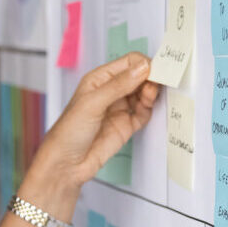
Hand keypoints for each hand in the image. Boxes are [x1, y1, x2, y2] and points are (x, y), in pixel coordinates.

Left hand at [28, 52, 159, 192]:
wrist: (67, 164)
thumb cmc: (68, 132)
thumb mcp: (92, 103)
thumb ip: (118, 86)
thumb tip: (141, 68)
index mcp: (99, 80)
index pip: (127, 63)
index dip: (142, 64)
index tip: (154, 68)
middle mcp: (110, 92)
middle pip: (138, 76)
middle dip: (151, 76)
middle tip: (161, 78)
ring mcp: (119, 108)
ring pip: (143, 93)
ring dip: (151, 91)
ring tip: (151, 93)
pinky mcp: (126, 125)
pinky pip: (144, 112)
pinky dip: (150, 107)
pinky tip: (148, 105)